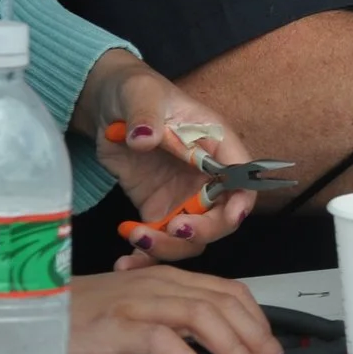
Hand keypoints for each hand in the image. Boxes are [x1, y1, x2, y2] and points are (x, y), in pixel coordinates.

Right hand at [69, 268, 292, 353]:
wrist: (33, 308)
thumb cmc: (84, 315)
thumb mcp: (139, 310)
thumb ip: (174, 319)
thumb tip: (215, 344)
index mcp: (170, 278)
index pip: (230, 291)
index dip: (259, 320)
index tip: (276, 350)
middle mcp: (160, 283)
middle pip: (224, 303)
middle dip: (258, 337)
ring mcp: (139, 301)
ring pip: (202, 315)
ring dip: (234, 347)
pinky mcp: (117, 324)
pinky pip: (161, 337)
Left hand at [76, 51, 259, 266]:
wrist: (110, 107)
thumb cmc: (137, 92)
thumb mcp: (141, 95)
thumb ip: (145, 115)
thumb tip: (145, 137)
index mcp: (216, 144)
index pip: (243, 177)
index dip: (242, 200)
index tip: (230, 216)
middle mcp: (206, 177)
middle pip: (222, 217)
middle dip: (204, 230)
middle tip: (174, 227)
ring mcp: (183, 197)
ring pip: (192, 238)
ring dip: (169, 247)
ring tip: (137, 238)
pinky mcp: (159, 211)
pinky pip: (160, 242)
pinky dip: (145, 256)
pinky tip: (125, 261)